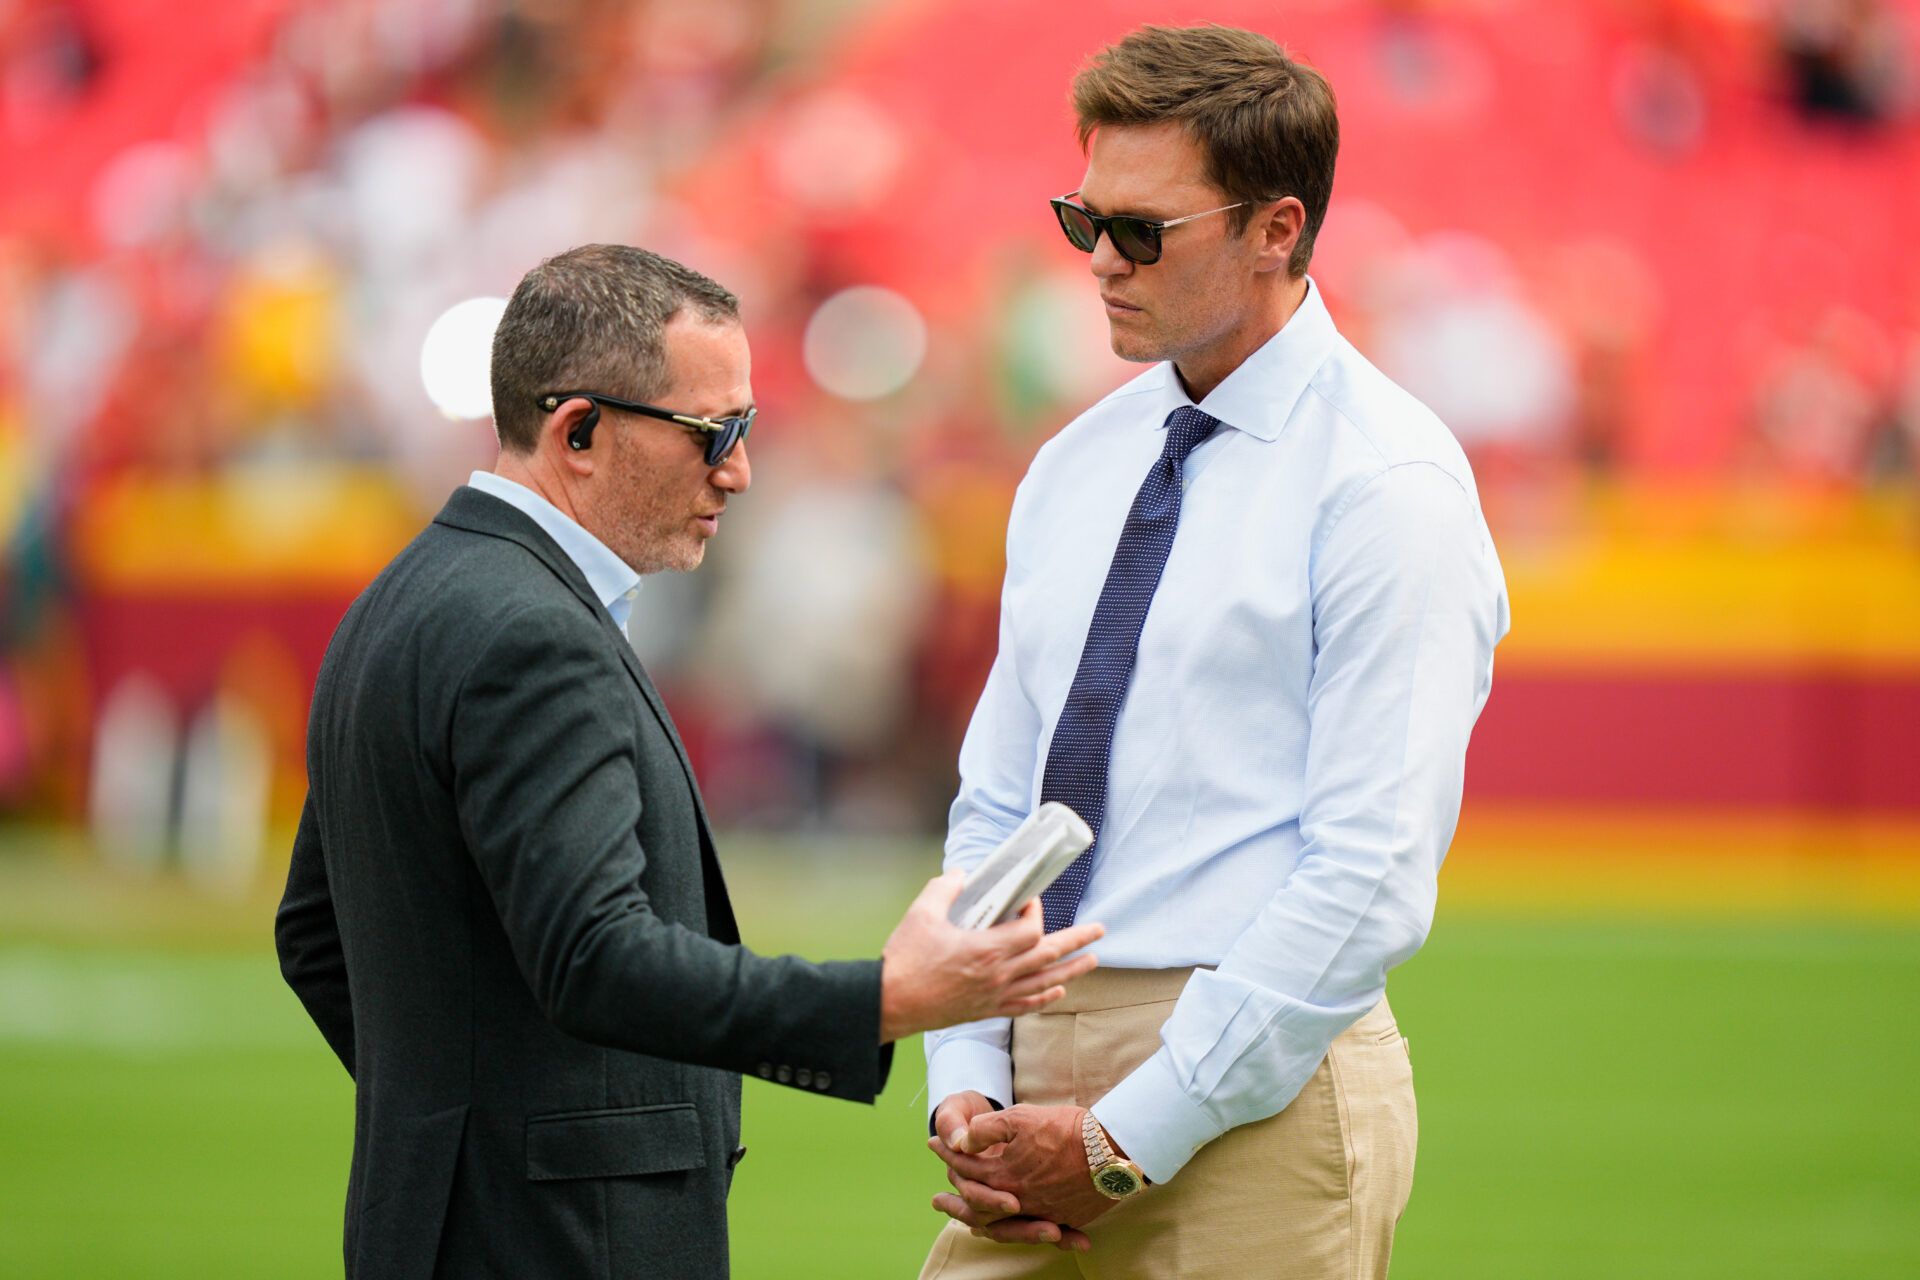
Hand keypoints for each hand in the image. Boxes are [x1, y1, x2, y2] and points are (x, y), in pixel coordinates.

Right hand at [880, 875, 1102, 1042]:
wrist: (891, 1003)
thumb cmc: (905, 960)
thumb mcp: (922, 914)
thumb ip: (945, 889)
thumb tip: (962, 874)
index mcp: (986, 950)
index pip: (1030, 930)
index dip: (1036, 913)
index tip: (1029, 901)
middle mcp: (998, 975)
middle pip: (1048, 955)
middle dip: (1077, 940)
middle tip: (1099, 929)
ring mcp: (995, 995)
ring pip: (1044, 982)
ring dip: (1072, 970)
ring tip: (1092, 960)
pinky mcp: (987, 1010)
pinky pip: (1026, 1005)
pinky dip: (1045, 997)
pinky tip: (1058, 990)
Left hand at [929, 1104, 1115, 1237]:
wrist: (1112, 1150)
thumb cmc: (1065, 1129)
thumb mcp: (1020, 1118)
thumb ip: (986, 1131)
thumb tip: (962, 1141)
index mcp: (1003, 1176)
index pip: (965, 1166)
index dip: (947, 1152)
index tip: (932, 1143)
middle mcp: (1018, 1201)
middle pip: (977, 1207)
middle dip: (954, 1202)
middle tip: (936, 1202)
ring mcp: (1041, 1213)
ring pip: (1003, 1225)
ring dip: (981, 1222)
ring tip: (967, 1223)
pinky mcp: (1064, 1217)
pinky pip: (1034, 1230)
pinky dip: (1017, 1231)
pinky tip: (1013, 1228)